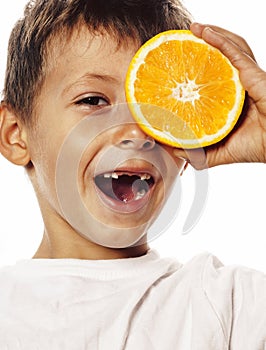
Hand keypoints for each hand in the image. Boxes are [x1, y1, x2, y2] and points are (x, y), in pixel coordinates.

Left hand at [173, 23, 265, 168]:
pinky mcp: (253, 76)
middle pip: (223, 57)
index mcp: (231, 100)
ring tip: (194, 28)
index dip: (200, 66)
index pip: (214, 77)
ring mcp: (247, 78)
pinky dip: (220, 40)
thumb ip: (197, 151)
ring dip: (212, 35)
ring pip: (231, 48)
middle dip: (206, 44)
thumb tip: (172, 148)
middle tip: (187, 37)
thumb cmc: (254, 148)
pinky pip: (236, 53)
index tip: (180, 61)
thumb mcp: (218, 152)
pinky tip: (205, 32)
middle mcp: (240, 86)